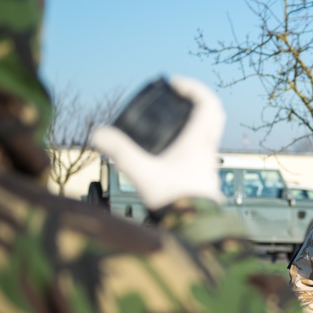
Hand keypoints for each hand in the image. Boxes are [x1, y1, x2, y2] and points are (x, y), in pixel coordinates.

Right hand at [92, 75, 223, 209]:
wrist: (194, 229)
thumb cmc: (174, 201)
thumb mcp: (142, 174)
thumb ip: (119, 152)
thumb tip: (97, 134)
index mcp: (198, 143)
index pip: (207, 104)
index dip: (193, 87)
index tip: (174, 84)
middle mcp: (208, 150)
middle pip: (214, 114)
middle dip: (198, 99)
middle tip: (178, 96)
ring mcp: (208, 164)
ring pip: (210, 132)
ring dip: (196, 119)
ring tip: (173, 117)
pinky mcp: (204, 176)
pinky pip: (204, 147)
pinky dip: (192, 137)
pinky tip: (173, 146)